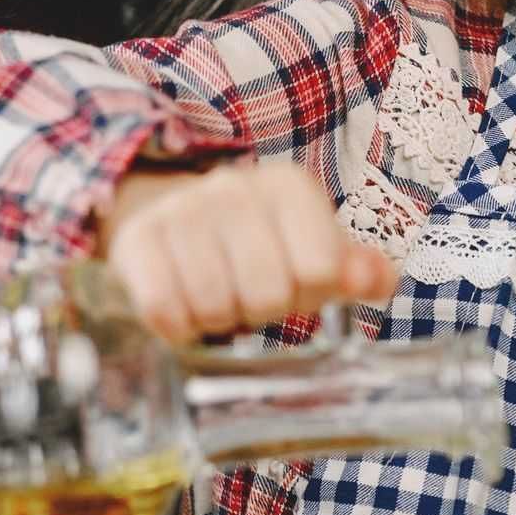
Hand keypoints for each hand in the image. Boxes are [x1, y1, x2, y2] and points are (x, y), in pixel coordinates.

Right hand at [106, 162, 396, 345]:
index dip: (307, 293)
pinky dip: (177, 326)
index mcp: (289, 188)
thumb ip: (356, 271)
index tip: (292, 280)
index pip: (320, 270)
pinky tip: (183, 306)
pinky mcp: (136, 240)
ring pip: (213, 305)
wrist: (172, 222)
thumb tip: (379, 280)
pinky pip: (164, 310)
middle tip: (248, 294)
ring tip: (216, 297)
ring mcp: (180, 211)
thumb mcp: (315, 253)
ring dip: (217, 319)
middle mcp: (233, 188)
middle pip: (266, 294)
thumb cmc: (258, 247)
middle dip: (260, 310)